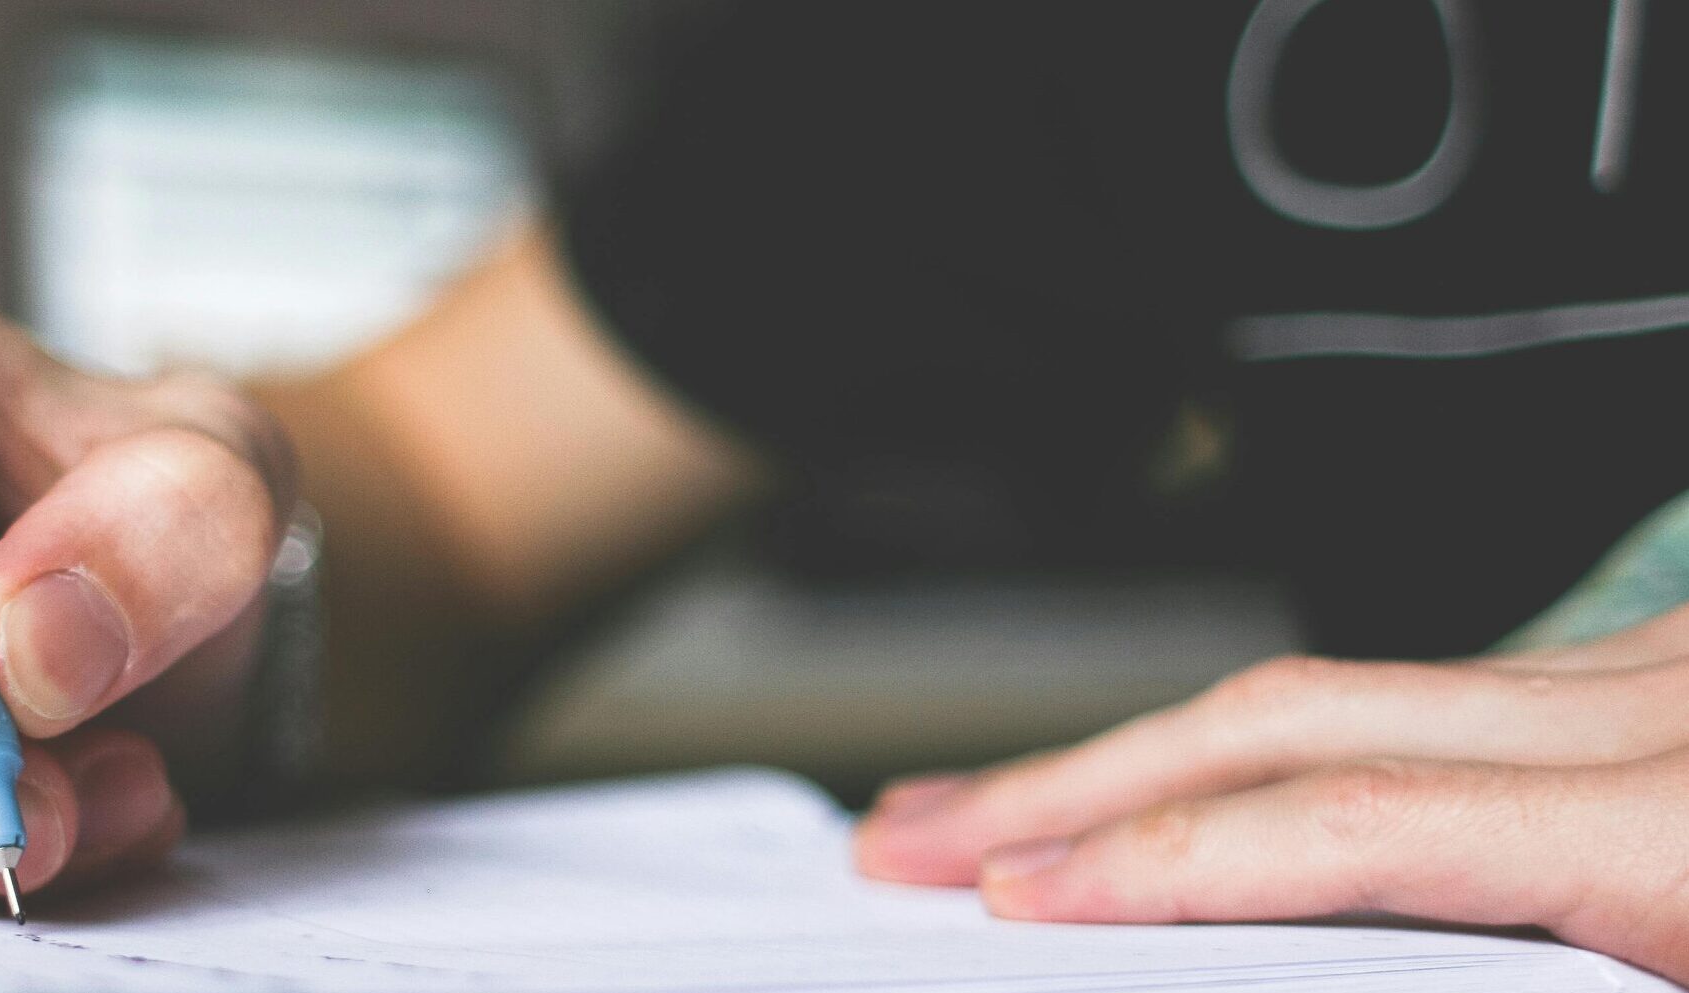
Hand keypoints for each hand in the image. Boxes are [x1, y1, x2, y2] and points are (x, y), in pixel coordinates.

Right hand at [856, 604, 1688, 979]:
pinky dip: (1274, 743)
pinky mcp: (1658, 674)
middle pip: (1290, 715)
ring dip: (1148, 753)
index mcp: (1687, 835)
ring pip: (1334, 687)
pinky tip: (1191, 785)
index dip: (1158, 858)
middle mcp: (1661, 714)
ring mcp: (1657, 673)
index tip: (1010, 897)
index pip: (1354, 824)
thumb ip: (1517, 979)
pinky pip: (1423, 691)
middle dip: (1075, 778)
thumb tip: (1284, 952)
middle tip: (916, 833)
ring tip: (1008, 812)